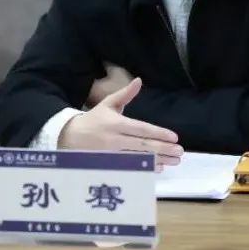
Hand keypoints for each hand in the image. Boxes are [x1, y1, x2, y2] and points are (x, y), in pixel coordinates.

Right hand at [59, 78, 182, 170]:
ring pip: (139, 159)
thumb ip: (125, 94)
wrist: (69, 138)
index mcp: (116, 123)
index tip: (174, 137)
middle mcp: (114, 140)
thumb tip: (139, 80)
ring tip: (174, 160)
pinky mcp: (109, 166)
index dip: (158, 133)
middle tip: (180, 152)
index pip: (141, 129)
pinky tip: (159, 168)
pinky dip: (145, 169)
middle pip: (143, 145)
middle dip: (163, 149)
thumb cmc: (93, 120)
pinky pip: (130, 169)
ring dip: (159, 160)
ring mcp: (111, 155)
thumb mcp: (108, 105)